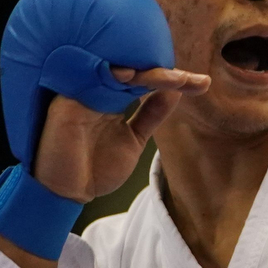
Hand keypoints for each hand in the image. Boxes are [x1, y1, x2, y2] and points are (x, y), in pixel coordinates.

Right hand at [28, 66, 207, 200]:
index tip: (202, 84)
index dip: (173, 81)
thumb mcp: (134, 139)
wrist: (69, 195)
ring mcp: (82, 96)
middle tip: (194, 80)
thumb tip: (175, 91)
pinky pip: (87, 83)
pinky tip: (132, 76)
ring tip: (177, 80)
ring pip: (116, 74)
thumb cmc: (96, 168)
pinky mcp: (66, 105)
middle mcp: (97, 92)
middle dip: (166, 74)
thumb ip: (151, 115)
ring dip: (147, 74)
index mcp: (112, 100)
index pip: (145, 82)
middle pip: (134, 73)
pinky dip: (109, 77)